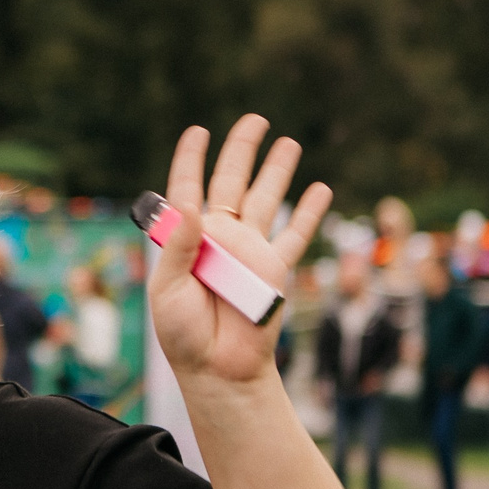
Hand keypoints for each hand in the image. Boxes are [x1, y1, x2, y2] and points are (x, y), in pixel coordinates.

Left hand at [149, 115, 329, 387]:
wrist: (218, 368)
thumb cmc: (184, 333)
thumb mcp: (168, 289)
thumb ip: (180, 246)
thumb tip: (190, 204)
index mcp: (188, 237)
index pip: (188, 187)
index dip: (191, 159)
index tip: (198, 132)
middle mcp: (221, 237)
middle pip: (232, 182)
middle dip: (243, 150)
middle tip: (256, 119)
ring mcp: (250, 251)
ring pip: (267, 200)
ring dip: (277, 171)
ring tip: (289, 142)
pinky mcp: (275, 269)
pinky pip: (295, 235)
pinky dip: (309, 213)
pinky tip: (320, 189)